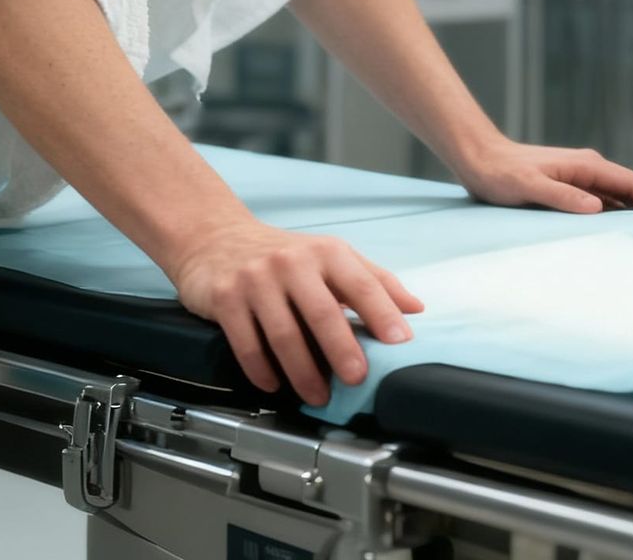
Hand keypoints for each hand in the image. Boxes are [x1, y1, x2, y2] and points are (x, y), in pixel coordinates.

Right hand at [169, 217, 424, 405]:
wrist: (216, 237)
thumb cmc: (283, 254)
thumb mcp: (330, 257)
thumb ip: (373, 280)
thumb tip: (416, 308)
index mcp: (325, 252)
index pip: (361, 283)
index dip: (383, 313)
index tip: (400, 342)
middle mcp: (291, 261)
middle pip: (323, 312)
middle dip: (342, 350)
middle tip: (356, 379)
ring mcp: (256, 279)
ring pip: (284, 334)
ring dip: (303, 372)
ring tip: (318, 395)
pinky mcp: (226, 297)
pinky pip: (247, 343)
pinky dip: (263, 370)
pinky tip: (274, 384)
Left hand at [453, 138, 632, 213]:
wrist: (478, 159)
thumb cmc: (500, 173)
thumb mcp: (528, 186)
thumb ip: (561, 195)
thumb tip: (596, 207)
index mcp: (585, 166)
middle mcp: (587, 170)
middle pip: (631, 191)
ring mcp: (579, 180)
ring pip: (618, 200)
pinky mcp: (568, 190)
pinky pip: (600, 206)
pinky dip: (614, 220)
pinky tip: (617, 239)